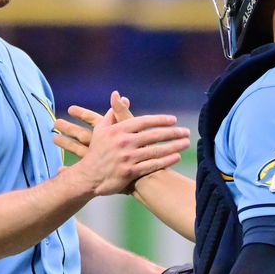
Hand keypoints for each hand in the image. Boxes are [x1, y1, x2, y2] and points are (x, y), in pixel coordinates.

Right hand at [56, 92, 178, 195]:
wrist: (88, 177)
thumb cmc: (97, 152)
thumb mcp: (100, 130)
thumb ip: (113, 114)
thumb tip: (120, 97)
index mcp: (117, 130)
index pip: (143, 121)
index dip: (160, 120)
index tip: (173, 120)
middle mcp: (123, 142)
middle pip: (153, 135)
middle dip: (173, 133)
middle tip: (186, 131)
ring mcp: (127, 158)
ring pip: (155, 150)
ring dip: (174, 146)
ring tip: (186, 143)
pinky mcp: (130, 172)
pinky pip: (152, 165)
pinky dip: (165, 161)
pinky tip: (176, 157)